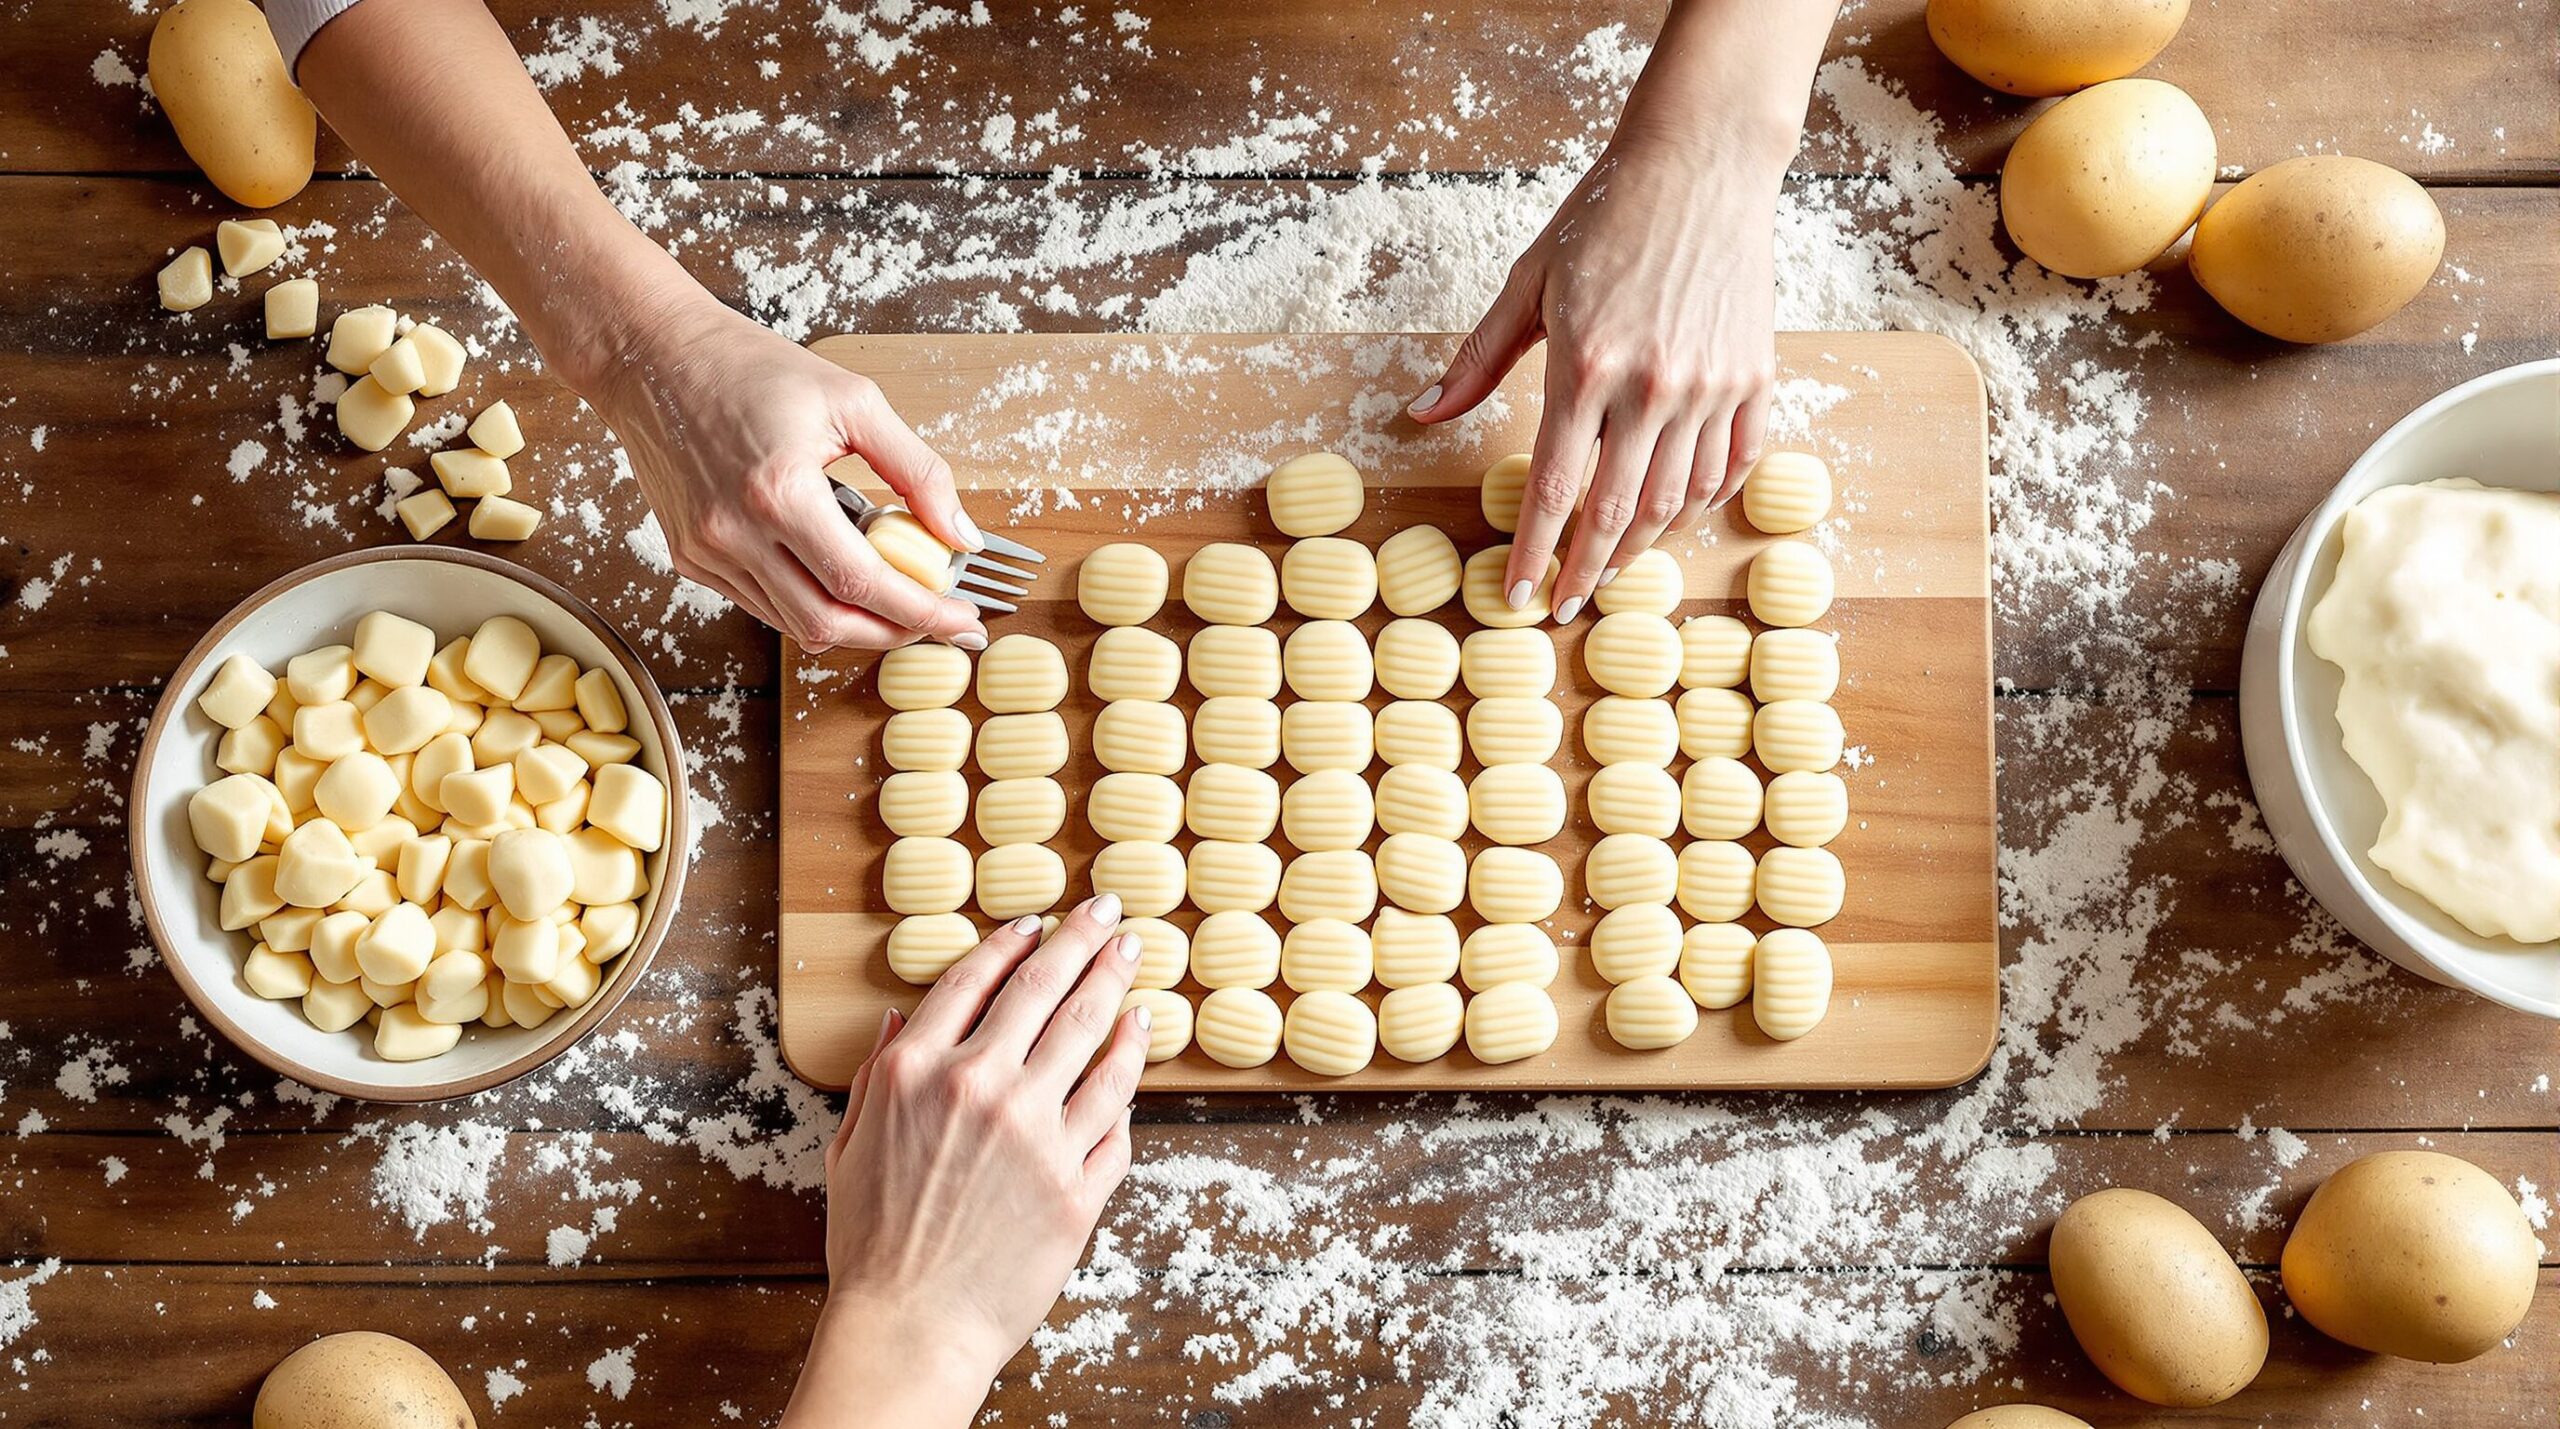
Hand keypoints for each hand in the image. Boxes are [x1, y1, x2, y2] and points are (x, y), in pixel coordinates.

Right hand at [589, 296, 990, 652]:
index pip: (864, 584)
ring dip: (853, 624)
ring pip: (794, 624)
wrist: (653, 355)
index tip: (964, 621)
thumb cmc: (752, 367)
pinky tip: (833, 577)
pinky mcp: (688, 556)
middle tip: (936, 620)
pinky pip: (761, 604)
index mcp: (779, 492)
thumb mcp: (854, 402)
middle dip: (893, 632)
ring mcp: (706, 552)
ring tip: (893, 599)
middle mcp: (735, 533)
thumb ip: (917, 470)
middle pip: (830, 623)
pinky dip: (807, 603)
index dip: (922, 613)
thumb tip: (962, 536)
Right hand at [782, 896, 1149, 1428]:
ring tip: (1135, 965)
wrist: (912, 1327)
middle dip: (1084, 942)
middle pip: (1047, 990)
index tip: (1039, 921)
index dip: (1013, 941)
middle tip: (1110, 916)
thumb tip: (903, 1015)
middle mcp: (982, 1088)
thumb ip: (881, 1072)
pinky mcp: (1078, 1183)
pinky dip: (1129, 1073)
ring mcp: (1037, 1135)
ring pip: (1095, 1040)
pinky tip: (1136, 1048)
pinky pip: (1117, 1114)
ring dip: (1119, 991)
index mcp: (918, 1072)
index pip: (976, 980)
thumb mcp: (851, 1145)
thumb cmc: (873, 1242)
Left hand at [1410, 127, 1781, 622]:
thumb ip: (1478, 360)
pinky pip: (1733, 465)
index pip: (1557, 488)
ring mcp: (1711, 385)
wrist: (1700, 164)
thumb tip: (1423, 415)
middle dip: (1588, 571)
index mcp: (1587, 366)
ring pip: (1678, 499)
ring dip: (1643, 546)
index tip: (1519, 596)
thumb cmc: (1605, 218)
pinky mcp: (1755, 376)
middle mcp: (1653, 386)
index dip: (1536, 552)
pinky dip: (1704, 502)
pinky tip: (1675, 516)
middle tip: (1567, 605)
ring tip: (1614, 569)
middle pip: (1618, 510)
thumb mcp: (1529, 283)